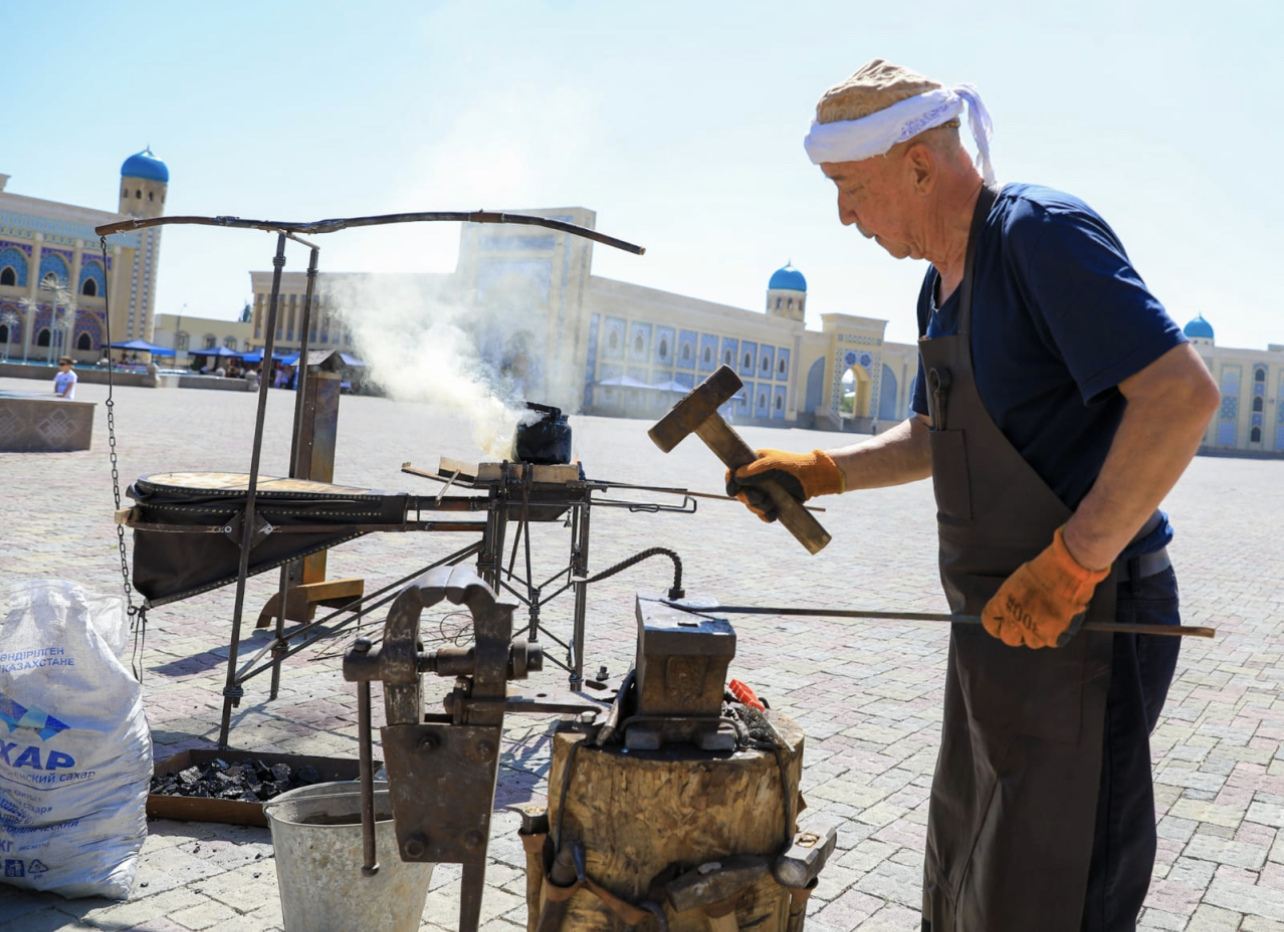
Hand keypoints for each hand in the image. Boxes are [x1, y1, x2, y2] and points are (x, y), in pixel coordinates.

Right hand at [725, 449, 843, 522]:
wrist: (813, 478)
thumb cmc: (793, 466)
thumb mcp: (773, 464)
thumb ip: (754, 470)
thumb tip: (736, 477)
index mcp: (753, 463)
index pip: (734, 472)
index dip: (730, 482)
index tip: (732, 492)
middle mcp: (756, 477)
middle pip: (741, 492)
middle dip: (748, 498)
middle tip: (760, 499)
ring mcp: (764, 490)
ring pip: (751, 505)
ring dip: (758, 508)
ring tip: (770, 505)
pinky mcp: (773, 502)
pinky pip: (762, 513)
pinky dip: (765, 515)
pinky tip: (773, 514)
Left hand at [982, 528, 1110, 648]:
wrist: (1068, 569)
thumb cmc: (1047, 569)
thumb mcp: (1019, 582)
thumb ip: (1014, 600)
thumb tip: (1016, 611)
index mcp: (1002, 602)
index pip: (989, 623)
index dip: (998, 627)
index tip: (1004, 627)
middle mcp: (1013, 617)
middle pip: (1009, 638)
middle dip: (1018, 635)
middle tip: (1030, 627)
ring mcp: (1032, 628)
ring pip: (1032, 642)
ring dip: (1040, 634)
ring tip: (1051, 618)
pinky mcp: (1051, 636)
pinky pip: (1052, 641)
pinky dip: (1058, 634)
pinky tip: (1063, 619)